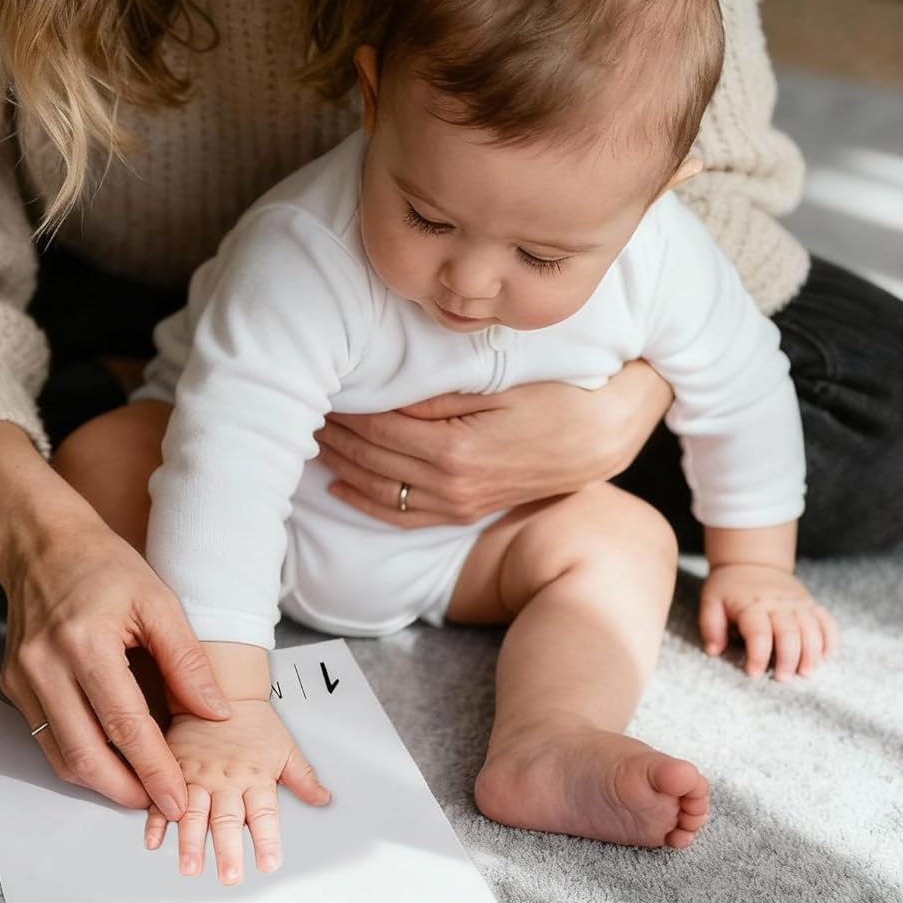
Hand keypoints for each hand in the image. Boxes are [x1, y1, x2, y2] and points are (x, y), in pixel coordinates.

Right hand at [0, 421, 228, 816]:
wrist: (42, 544)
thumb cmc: (104, 567)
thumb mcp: (158, 601)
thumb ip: (187, 660)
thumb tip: (215, 713)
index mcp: (84, 642)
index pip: (124, 725)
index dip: (154, 768)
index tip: (177, 798)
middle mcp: (44, 666)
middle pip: (85, 755)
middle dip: (126, 790)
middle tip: (161, 804)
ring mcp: (21, 679)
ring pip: (60, 756)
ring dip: (101, 782)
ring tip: (141, 788)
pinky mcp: (12, 686)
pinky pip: (46, 738)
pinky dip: (79, 757)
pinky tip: (111, 759)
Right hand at [142, 701, 331, 883]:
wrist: (222, 688)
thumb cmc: (254, 723)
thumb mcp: (285, 748)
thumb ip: (303, 778)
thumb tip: (323, 799)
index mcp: (255, 776)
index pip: (264, 814)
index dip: (267, 840)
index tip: (269, 864)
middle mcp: (225, 779)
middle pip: (227, 819)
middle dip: (228, 849)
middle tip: (229, 876)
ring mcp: (197, 775)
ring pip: (193, 812)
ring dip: (190, 841)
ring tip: (191, 866)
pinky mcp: (174, 768)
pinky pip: (162, 796)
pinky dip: (155, 819)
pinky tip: (153, 839)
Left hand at [313, 362, 671, 527]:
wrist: (601, 438)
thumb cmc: (555, 398)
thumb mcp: (498, 386)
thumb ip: (439, 395)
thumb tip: (385, 395)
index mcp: (454, 448)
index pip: (378, 430)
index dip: (343, 414)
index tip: (316, 395)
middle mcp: (450, 484)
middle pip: (372, 461)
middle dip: (333, 438)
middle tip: (301, 413)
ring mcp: (458, 503)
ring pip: (380, 491)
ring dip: (341, 468)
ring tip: (310, 444)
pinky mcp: (465, 512)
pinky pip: (404, 516)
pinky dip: (367, 503)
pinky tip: (340, 489)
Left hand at [699, 564, 838, 680]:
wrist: (751, 561)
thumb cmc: (728, 587)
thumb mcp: (710, 602)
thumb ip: (710, 627)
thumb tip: (714, 651)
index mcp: (751, 605)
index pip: (758, 634)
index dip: (758, 657)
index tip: (753, 674)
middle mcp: (778, 604)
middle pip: (789, 634)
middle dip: (788, 660)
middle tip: (782, 679)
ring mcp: (797, 603)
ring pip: (812, 630)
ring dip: (811, 654)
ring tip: (805, 673)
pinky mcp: (810, 603)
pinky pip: (827, 622)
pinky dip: (830, 640)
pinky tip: (825, 657)